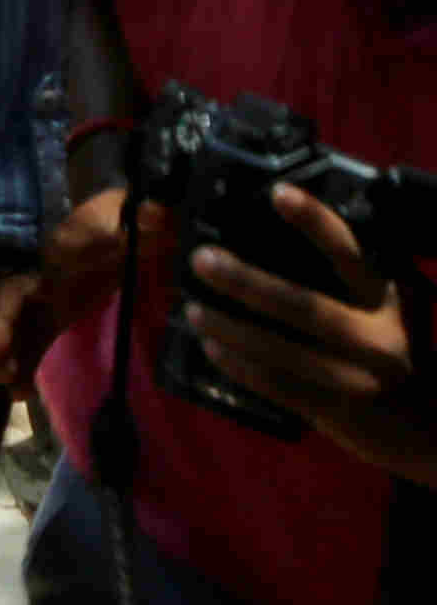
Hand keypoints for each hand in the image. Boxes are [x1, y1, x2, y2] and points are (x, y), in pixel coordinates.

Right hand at [0, 187, 130, 390]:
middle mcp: (46, 275)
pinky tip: (22, 390)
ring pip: (23, 325)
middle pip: (12, 306)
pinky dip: (29, 359)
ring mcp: (54, 295)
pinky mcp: (66, 310)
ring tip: (8, 388)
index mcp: (56, 254)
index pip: (21, 283)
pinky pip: (41, 336)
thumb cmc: (136, 214)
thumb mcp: (137, 215)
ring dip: (12, 354)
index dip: (5, 313)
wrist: (146, 220)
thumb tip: (154, 218)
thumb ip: (140, 221)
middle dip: (1, 334)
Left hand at [186, 185, 436, 479]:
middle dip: (248, 282)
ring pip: (282, 350)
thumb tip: (307, 224)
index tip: (278, 192)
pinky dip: (241, 366)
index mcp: (392, 301)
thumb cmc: (411, 349)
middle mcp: (378, 338)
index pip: (352, 253)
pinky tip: (211, 347)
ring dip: (231, 328)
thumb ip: (367, 273)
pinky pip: (279, 385)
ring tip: (193, 307)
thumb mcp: (404, 305)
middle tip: (202, 259)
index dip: (316, 222)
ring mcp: (357, 379)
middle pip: (305, 307)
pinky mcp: (339, 412)